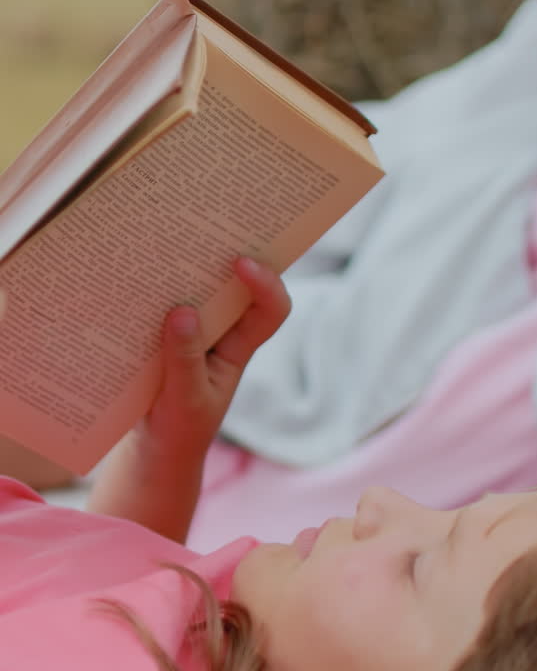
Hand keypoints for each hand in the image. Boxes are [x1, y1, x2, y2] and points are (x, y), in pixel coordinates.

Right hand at [142, 255, 289, 464]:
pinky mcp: (163, 333)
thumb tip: (181, 311)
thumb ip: (184, 359)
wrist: (154, 448)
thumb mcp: (184, 399)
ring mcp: (192, 331)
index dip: (266, 284)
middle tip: (202, 223)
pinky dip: (154, 287)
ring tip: (162, 237)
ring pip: (197, 288)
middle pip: (234, 284)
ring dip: (184, 266)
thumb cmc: (181, 428)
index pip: (270, 311)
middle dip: (223, 253)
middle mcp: (220, 332)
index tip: (241, 262)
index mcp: (238, 349)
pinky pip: (164, 302)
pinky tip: (132, 272)